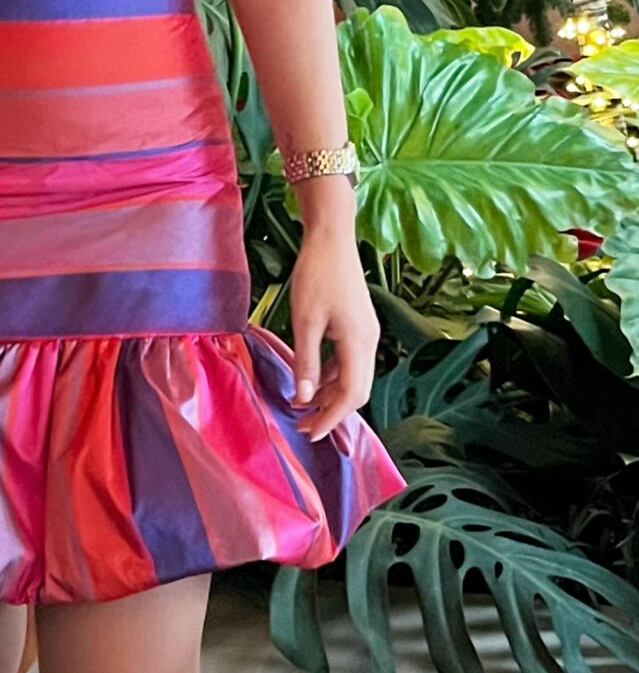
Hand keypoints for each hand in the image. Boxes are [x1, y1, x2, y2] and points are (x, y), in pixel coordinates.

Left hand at [287, 224, 379, 439]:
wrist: (332, 238)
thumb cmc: (316, 275)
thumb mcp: (304, 321)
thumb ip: (305, 361)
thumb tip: (304, 398)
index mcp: (359, 343)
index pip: (351, 395)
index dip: (331, 418)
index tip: (311, 433)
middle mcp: (370, 342)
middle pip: (357, 390)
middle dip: (332, 412)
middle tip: (304, 426)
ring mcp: (367, 334)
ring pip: (353, 376)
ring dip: (330, 394)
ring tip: (302, 406)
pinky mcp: (359, 326)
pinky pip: (348, 361)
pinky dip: (331, 375)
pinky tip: (311, 379)